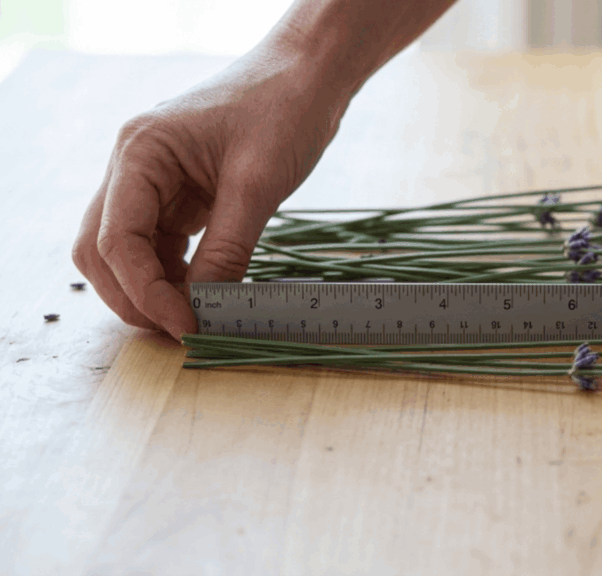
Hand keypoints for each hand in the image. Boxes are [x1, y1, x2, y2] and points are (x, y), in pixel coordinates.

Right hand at [73, 42, 348, 339]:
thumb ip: (228, 248)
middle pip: (103, 251)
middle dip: (135, 298)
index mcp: (140, 152)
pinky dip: (175, 275)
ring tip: (197, 320)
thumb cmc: (284, 110)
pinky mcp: (179, 195)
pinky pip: (160, 246)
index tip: (186, 327)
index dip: (147, 293)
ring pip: (128, 253)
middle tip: (183, 332)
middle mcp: (133, 167)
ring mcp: (153, 182)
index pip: (118, 240)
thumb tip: (207, 309)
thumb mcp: (259, 184)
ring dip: (153, 291)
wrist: (306, 76)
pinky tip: (204, 294)